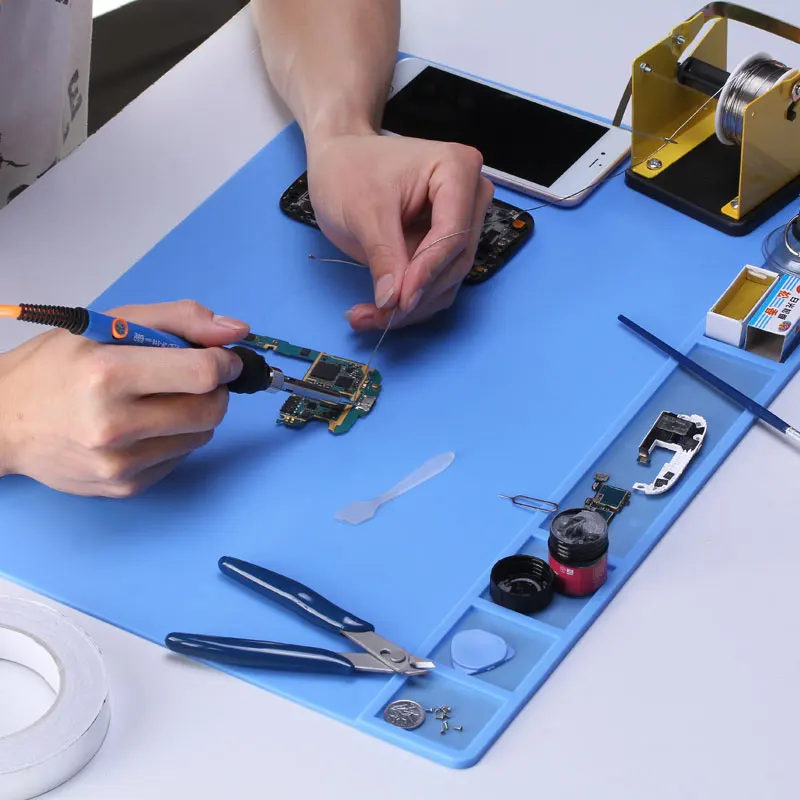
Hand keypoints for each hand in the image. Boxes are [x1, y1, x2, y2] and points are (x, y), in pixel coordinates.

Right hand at [0, 300, 247, 496]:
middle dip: (214, 390)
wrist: (4, 421)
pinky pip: (181, 458)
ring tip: (159, 400)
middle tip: (193, 378)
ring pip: (202, 435)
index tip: (223, 359)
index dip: (224, 363)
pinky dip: (175, 438)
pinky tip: (144, 426)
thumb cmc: (57, 366)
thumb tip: (236, 330)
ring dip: (195, 414)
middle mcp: (113, 425)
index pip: (202, 373)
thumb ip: (180, 319)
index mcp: (107, 375)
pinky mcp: (125, 487)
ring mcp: (120, 463)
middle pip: (210, 410)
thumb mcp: (110, 323)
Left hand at [305, 132, 493, 330]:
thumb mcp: (362, 212)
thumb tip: (395, 301)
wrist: (337, 162)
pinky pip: (435, 285)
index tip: (399, 301)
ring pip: (447, 281)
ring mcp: (461, 224)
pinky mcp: (445, 247)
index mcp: (457, 170)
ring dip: (411, 308)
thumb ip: (383, 256)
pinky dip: (408, 303)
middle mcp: (470, 197)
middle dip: (416, 296)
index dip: (426, 272)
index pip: (452, 234)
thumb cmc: (349, 170)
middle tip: (378, 317)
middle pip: (454, 262)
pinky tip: (376, 312)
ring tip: (367, 317)